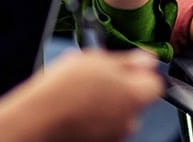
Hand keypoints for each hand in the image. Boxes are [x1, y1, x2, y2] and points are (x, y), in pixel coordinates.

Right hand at [0, 49, 163, 141]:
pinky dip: (94, 121)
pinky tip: (75, 111)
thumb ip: (127, 60)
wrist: (38, 121)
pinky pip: (102, 128)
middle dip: (121, 90)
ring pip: (117, 116)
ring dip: (106, 106)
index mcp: (134, 95)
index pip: (155, 83)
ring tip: (80, 95)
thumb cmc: (63, 91)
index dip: (141, 73)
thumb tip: (146, 58)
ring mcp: (114, 135)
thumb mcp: (95, 60)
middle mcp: (130, 119)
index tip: (127, 67)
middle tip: (98, 79)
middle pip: (134, 101)